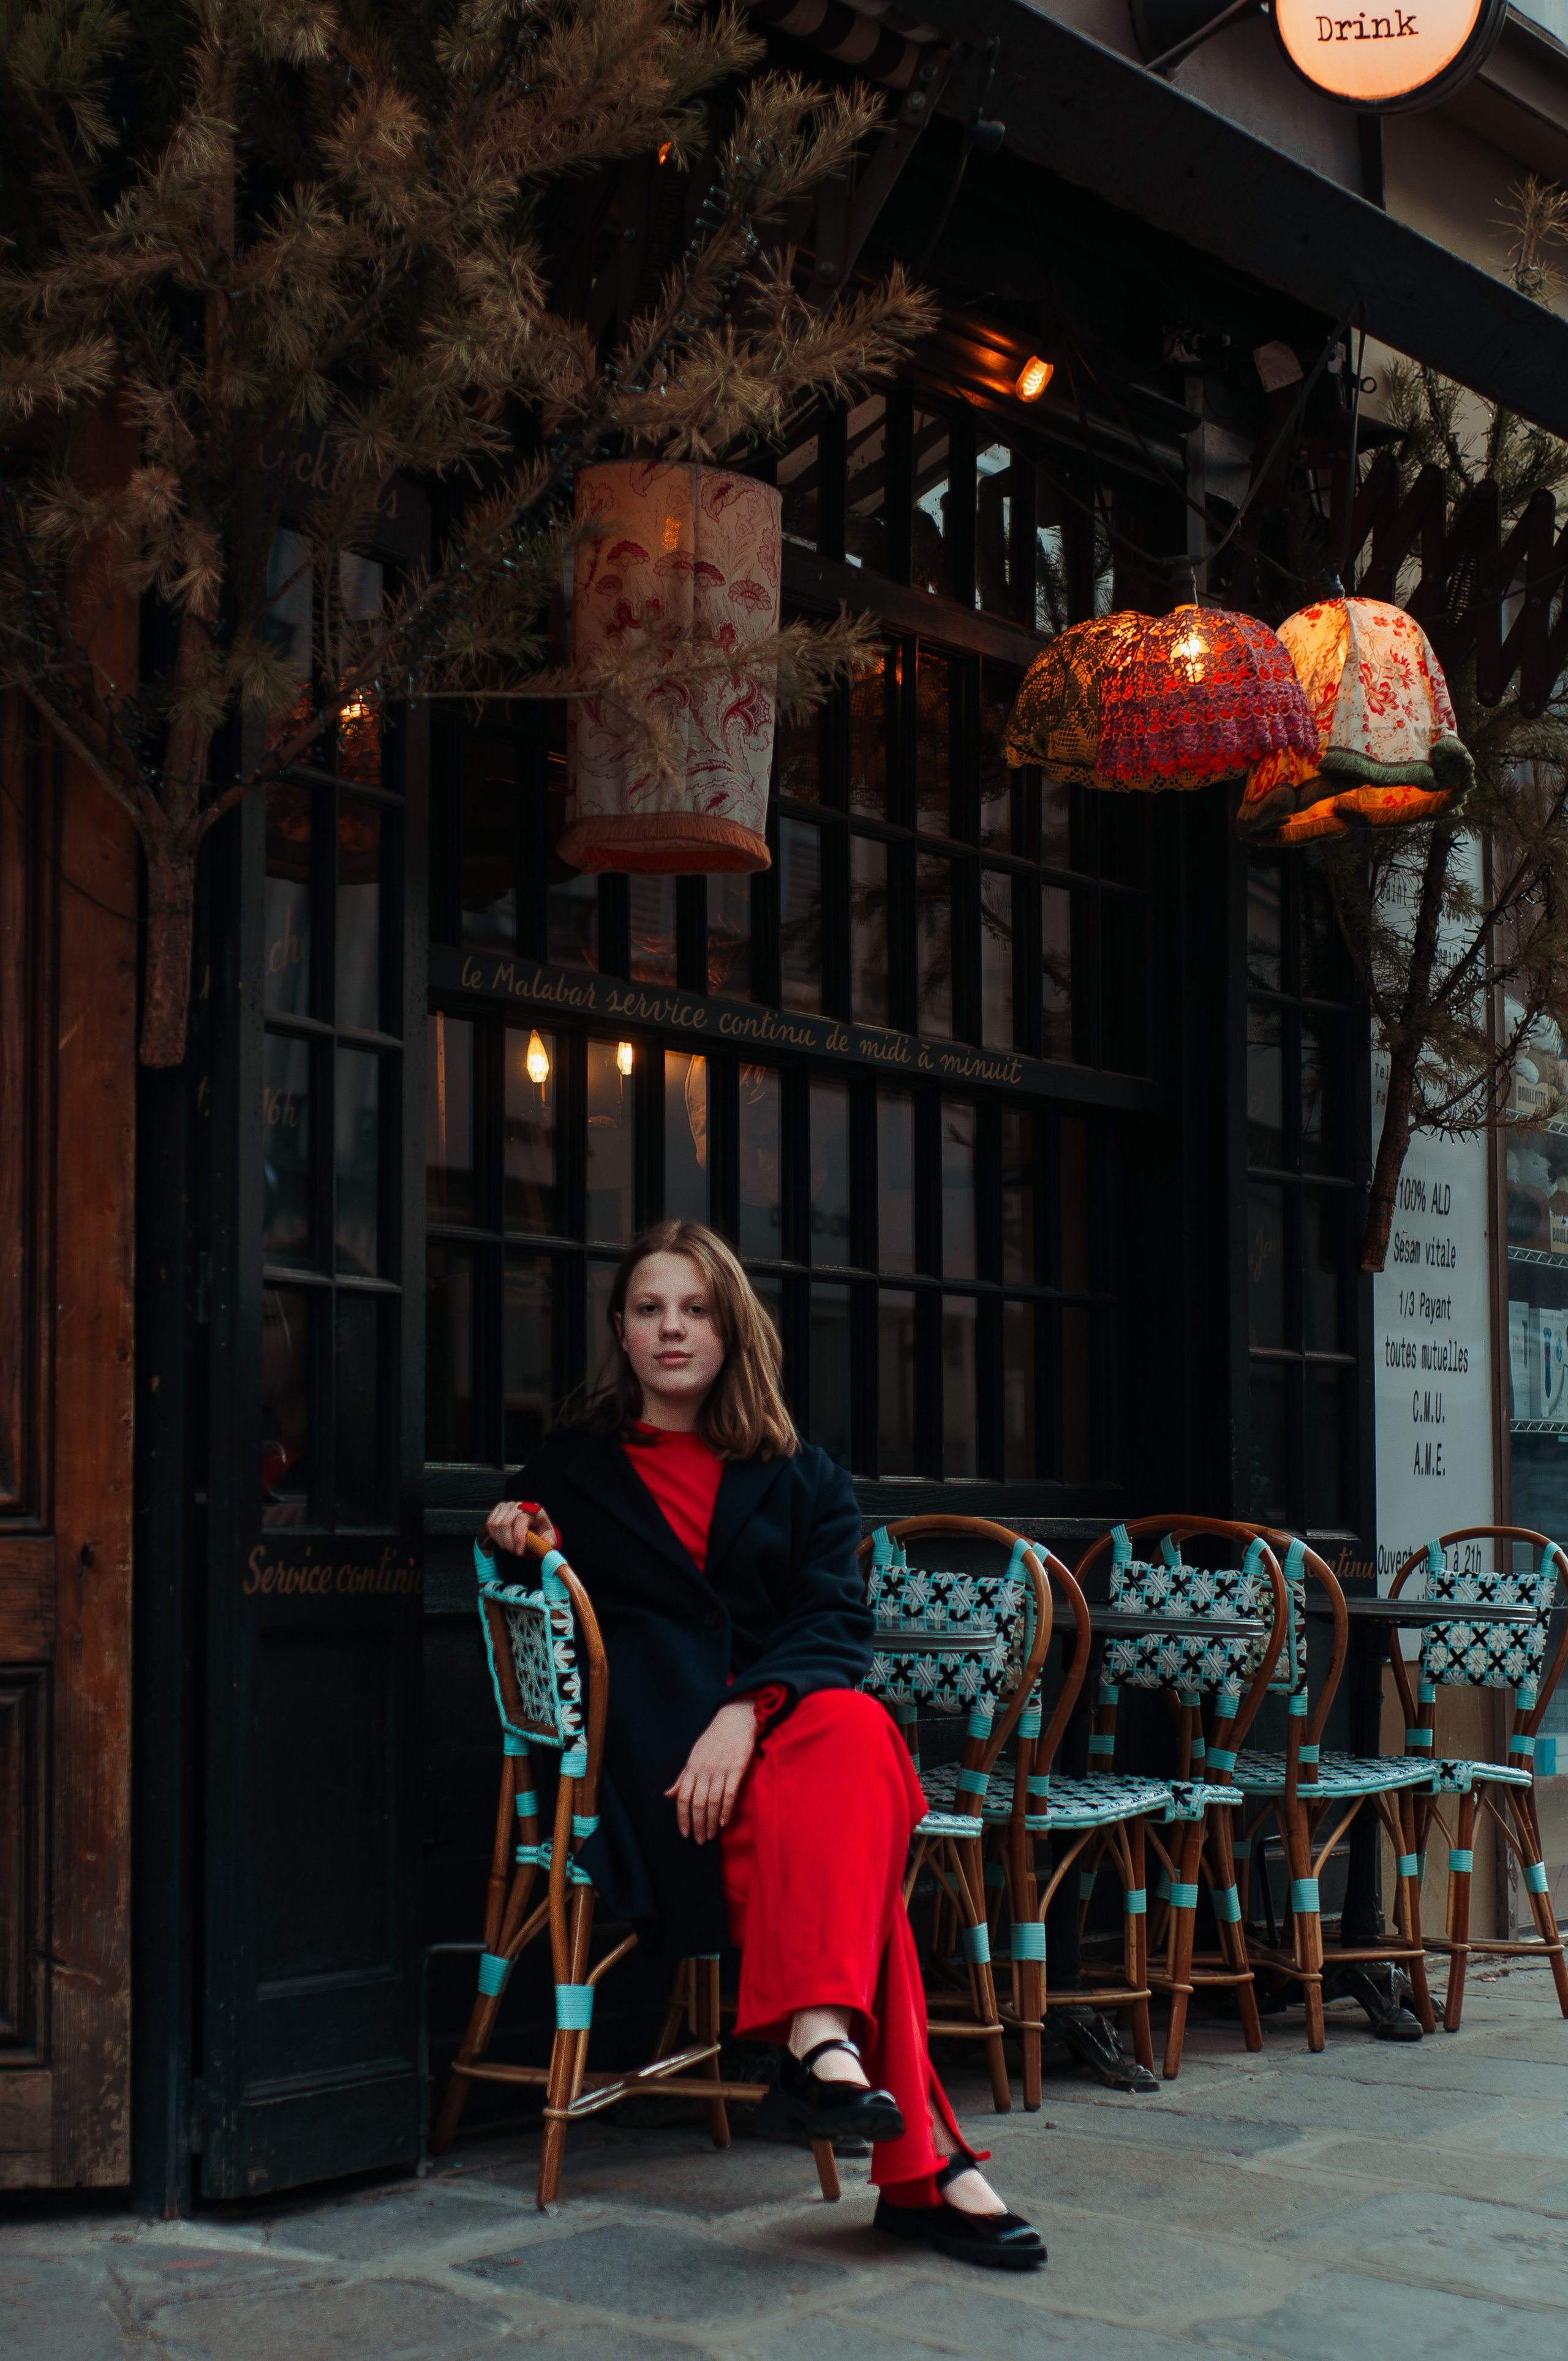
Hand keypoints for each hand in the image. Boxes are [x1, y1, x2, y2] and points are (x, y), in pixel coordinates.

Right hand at [485, 1499, 557, 1559]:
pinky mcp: (498, 1509)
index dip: (518, 1538)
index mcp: (534, 1509)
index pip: (521, 1520)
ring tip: (509, 1547)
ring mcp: (507, 1505)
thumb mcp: (549, 1537)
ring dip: (500, 1540)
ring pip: (495, 1524)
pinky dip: (494, 1536)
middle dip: (507, 1542)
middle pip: (504, 1523)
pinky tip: (502, 1541)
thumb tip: (547, 1543)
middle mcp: (519, 1505)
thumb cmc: (541, 1532)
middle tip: (513, 1551)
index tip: (519, 1552)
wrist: (533, 1526)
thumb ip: (549, 1541)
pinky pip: (489, 1523)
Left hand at [666, 1701, 757, 1844]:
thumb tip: (668, 1794)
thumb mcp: (694, 1755)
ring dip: (710, 1822)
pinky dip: (725, 1810)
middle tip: (699, 1840)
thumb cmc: (714, 1738)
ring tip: (710, 1836)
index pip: (683, 1797)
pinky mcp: (736, 1768)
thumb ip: (683, 1777)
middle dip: (696, 1825)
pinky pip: (729, 1793)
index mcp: (692, 1767)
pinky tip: (723, 1822)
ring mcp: (720, 1769)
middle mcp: (703, 1770)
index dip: (682, 1817)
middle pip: (696, 1803)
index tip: (684, 1833)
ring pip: (711, 1801)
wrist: (736, 1718)